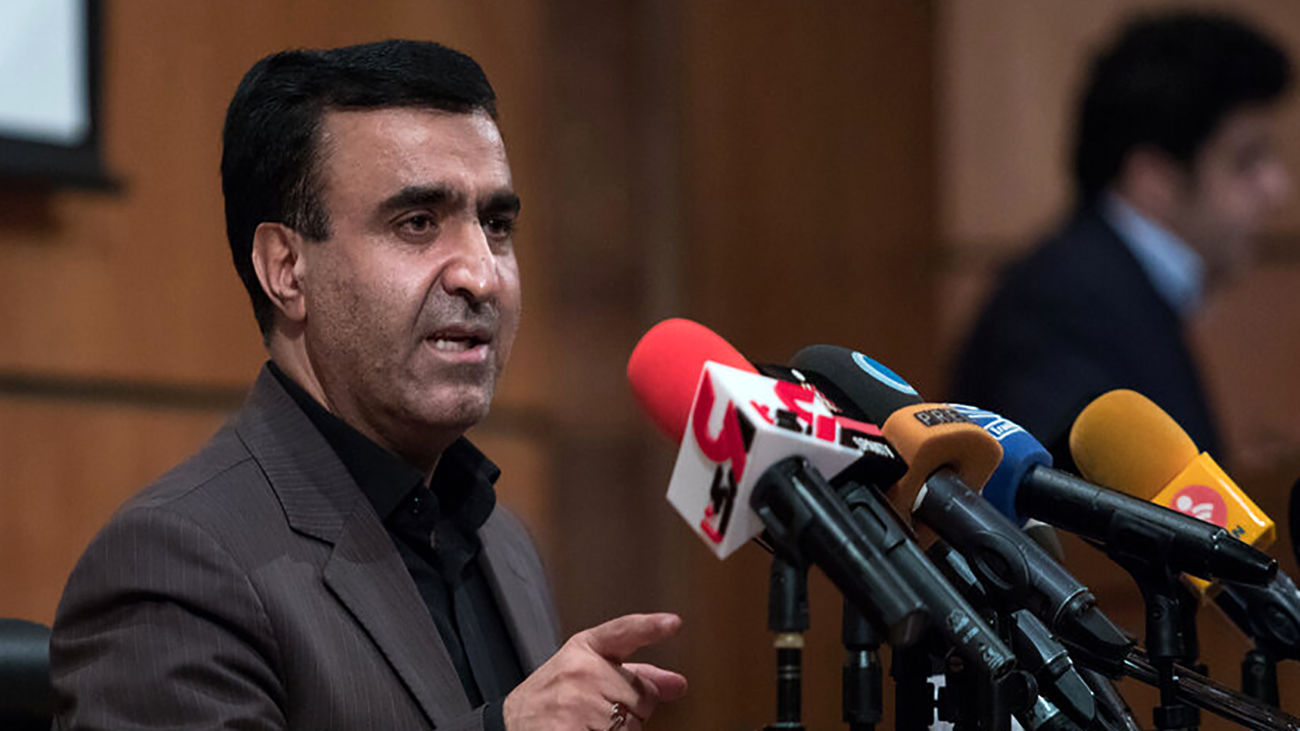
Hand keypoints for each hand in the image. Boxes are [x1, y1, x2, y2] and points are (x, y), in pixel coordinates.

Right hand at [502, 613, 686, 729]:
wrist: (512, 725)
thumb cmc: (550, 700)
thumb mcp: (585, 676)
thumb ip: (634, 676)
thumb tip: (676, 684)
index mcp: (583, 650)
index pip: (622, 632)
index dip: (650, 627)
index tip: (672, 623)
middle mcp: (579, 671)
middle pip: (641, 695)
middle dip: (630, 709)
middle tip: (598, 710)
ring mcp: (575, 701)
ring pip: (633, 724)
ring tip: (588, 724)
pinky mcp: (571, 729)